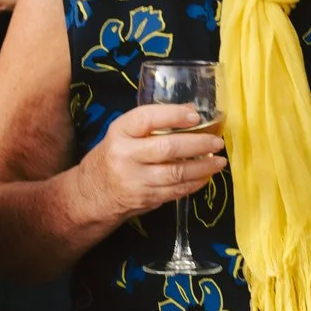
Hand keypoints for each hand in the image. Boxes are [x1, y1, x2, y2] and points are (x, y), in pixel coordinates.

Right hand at [81, 103, 224, 223]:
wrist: (91, 194)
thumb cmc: (113, 156)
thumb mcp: (123, 134)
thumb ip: (151, 124)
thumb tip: (191, 111)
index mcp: (120, 132)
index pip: (147, 119)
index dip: (173, 115)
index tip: (195, 116)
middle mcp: (125, 155)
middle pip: (167, 148)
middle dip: (198, 144)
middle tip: (217, 141)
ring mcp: (135, 180)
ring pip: (176, 173)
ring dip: (203, 167)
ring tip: (219, 161)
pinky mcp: (145, 198)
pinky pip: (176, 190)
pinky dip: (195, 183)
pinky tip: (206, 176)